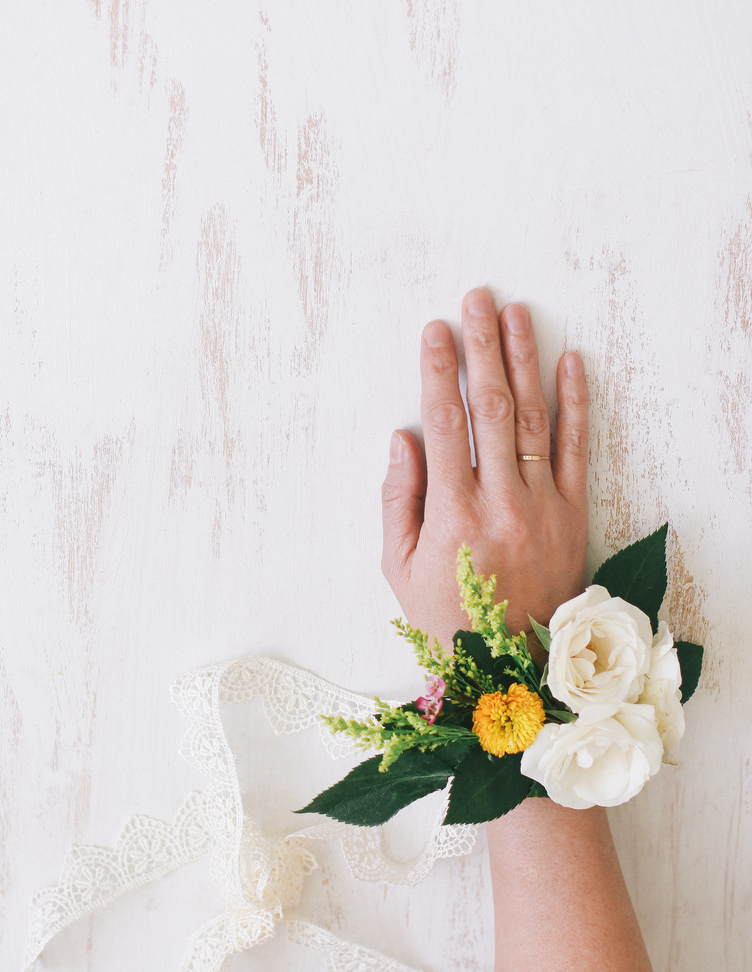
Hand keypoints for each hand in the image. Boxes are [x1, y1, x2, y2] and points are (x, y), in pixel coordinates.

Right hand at [381, 287, 588, 648]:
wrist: (509, 669)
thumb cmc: (447, 620)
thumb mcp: (398, 569)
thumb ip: (396, 500)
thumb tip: (402, 438)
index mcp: (452, 516)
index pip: (446, 424)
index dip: (438, 371)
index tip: (434, 331)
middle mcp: (500, 503)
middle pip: (492, 408)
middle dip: (482, 347)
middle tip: (477, 299)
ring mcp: (543, 507)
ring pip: (535, 420)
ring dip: (524, 361)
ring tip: (516, 315)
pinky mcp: (573, 516)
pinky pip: (576, 451)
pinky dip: (575, 404)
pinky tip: (568, 364)